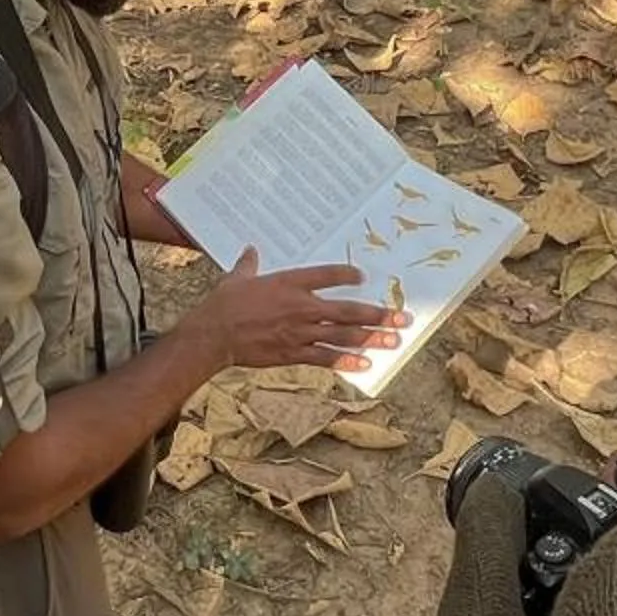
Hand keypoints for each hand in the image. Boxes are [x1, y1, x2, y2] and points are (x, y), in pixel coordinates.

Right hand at [180, 252, 404, 375]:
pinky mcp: (294, 353)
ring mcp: (300, 332)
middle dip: (378, 314)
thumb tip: (251, 250)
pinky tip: (366, 365)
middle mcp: (302, 306)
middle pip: (348, 310)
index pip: (327, 275)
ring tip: (394, 341)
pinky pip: (326, 358)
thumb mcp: (238, 278)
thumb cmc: (224, 304)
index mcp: (290, 283)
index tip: (363, 276)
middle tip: (403, 317)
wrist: (213, 335)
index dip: (348, 275)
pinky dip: (347, 361)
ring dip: (372, 339)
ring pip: (344, 336)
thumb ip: (249, 264)